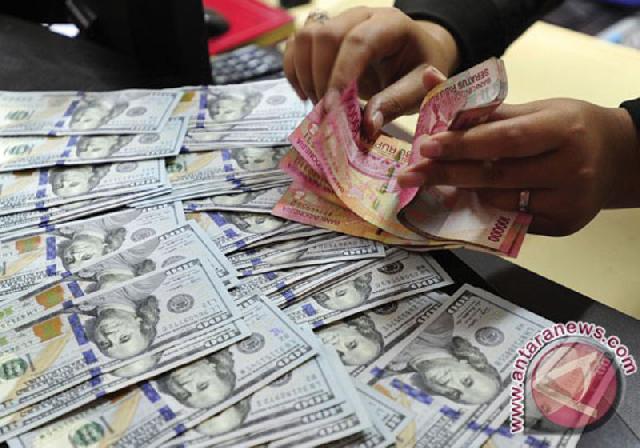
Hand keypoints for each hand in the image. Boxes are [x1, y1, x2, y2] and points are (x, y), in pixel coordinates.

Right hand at [283, 6, 458, 137]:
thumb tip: (367, 126)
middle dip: (320, 79)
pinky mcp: (322, 34)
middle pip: (325, 36)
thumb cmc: (418, 70)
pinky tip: (306, 95)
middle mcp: (360, 16)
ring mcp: (338, 21)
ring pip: (305, 38)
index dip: (341, 75)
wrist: (414, 54)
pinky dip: (294, 72)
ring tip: (319, 106)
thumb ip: (395, 104)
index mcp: (390, 24)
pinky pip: (296, 45)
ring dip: (305, 76)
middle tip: (327, 114)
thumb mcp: (418, 89)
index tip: (333, 109)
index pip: (357, 42)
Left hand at [397, 99, 639, 235]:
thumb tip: (429, 83)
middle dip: (446, 173)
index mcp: (563, 128)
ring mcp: (569, 201)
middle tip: (410, 174)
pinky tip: (467, 198)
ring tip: (438, 181)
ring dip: (463, 191)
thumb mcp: (535, 109)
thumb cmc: (568, 127)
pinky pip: (512, 220)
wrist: (616, 158)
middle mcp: (571, 168)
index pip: (504, 139)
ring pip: (499, 201)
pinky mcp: (564, 225)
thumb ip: (481, 106)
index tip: (425, 145)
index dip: (462, 144)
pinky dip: (485, 208)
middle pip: (496, 175)